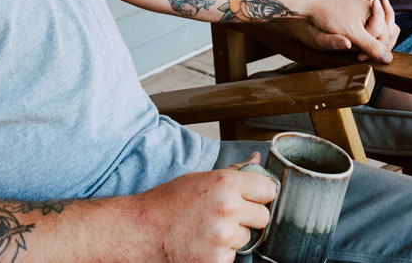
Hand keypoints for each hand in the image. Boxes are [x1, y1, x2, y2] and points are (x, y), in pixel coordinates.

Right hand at [137, 164, 275, 262]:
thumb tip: (257, 159)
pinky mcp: (218, 262)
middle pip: (263, 216)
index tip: (252, 196)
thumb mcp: (200, 178)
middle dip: (249, 217)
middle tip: (226, 215)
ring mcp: (224, 238)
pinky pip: (233, 256)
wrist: (143, 232)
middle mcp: (228, 210)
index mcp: (225, 184)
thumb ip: (233, 171)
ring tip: (208, 229)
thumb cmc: (167, 203)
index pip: (268, 189)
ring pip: (248, 238)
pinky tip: (203, 244)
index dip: (260, 193)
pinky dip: (221, 253)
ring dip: (234, 236)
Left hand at [304, 0, 394, 62]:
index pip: (387, 35)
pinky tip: (354, 44)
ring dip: (370, 43)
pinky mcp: (353, 14)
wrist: (310, 2)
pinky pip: (365, 28)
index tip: (360, 57)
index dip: (376, 50)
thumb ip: (370, 46)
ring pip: (376, 31)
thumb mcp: (352, 33)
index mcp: (374, 10)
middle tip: (359, 56)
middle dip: (376, 46)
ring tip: (358, 53)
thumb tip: (389, 59)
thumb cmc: (330, 15)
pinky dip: (363, 38)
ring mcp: (362, 11)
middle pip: (385, 32)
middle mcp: (370, 9)